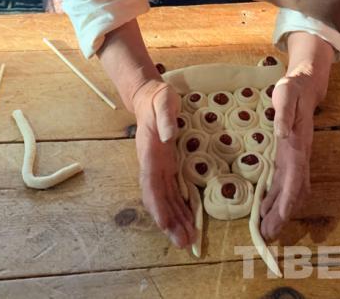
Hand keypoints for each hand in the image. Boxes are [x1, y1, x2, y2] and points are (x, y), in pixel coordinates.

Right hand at [131, 79, 195, 248]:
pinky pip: (173, 192)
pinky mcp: (167, 167)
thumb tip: (168, 136)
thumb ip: (165, 118)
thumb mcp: (163, 101)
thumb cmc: (158, 98)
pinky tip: (190, 220)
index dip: (157, 206)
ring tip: (189, 239)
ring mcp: (159, 167)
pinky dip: (180, 207)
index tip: (164, 224)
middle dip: (169, 222)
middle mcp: (152, 164)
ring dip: (176, 219)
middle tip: (184, 242)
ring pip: (166, 199)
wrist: (150, 96)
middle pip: (158, 199)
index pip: (150, 184)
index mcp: (149, 152)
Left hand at [260, 31, 333, 239]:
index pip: (294, 179)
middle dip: (281, 216)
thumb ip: (283, 114)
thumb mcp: (285, 95)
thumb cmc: (293, 89)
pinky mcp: (290, 155)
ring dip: (278, 211)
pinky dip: (277, 198)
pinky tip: (266, 208)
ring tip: (265, 230)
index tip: (276, 220)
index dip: (286, 201)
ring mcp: (296, 157)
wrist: (306, 85)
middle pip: (293, 192)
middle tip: (267, 237)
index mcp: (297, 144)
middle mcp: (299, 155)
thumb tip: (280, 134)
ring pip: (290, 191)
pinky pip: (285, 182)